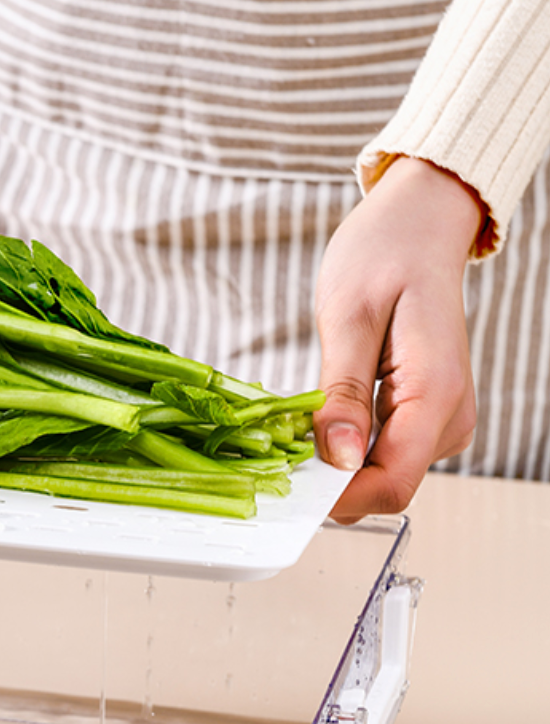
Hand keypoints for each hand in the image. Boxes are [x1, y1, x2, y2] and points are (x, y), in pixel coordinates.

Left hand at [313, 156, 483, 520]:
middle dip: (329, 481)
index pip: (391, 483)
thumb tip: (339, 459)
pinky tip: (318, 417)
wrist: (418, 226)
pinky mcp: (423, 416)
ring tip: (295, 423)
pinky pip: (381, 451)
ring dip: (333, 464)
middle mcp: (448, 417)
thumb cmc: (384, 256)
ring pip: (380, 473)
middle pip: (385, 486)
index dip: (336, 497)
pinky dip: (343, 445)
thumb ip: (344, 394)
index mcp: (436, 394)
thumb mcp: (349, 319)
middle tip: (274, 449)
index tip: (284, 486)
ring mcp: (440, 420)